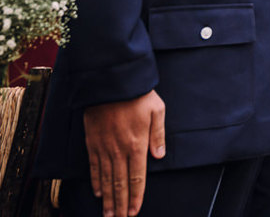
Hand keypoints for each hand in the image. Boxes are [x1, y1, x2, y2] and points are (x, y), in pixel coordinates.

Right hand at [83, 90, 165, 216]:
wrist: (111, 83)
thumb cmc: (138, 95)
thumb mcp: (157, 111)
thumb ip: (158, 135)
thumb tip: (159, 156)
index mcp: (137, 144)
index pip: (137, 177)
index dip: (136, 196)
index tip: (134, 211)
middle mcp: (119, 149)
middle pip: (120, 183)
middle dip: (120, 203)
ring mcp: (104, 147)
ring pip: (106, 178)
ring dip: (108, 198)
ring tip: (108, 213)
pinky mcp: (93, 142)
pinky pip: (94, 166)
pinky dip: (96, 181)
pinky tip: (98, 192)